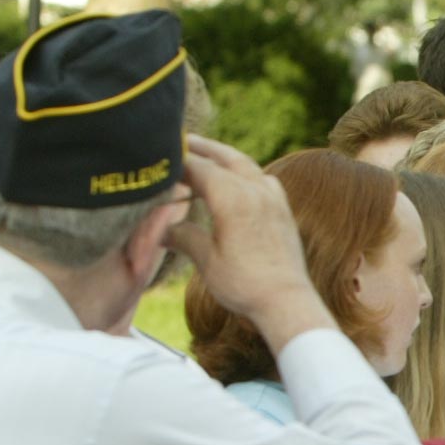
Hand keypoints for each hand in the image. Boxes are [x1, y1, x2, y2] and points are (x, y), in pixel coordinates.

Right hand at [166, 138, 324, 335]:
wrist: (288, 303)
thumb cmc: (245, 285)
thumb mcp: (206, 260)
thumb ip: (183, 237)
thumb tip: (161, 230)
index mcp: (233, 197)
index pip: (197, 166)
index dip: (175, 161)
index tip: (156, 158)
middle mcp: (256, 190)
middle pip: (224, 157)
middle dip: (201, 148)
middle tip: (179, 140)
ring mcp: (274, 198)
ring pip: (245, 165)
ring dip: (223, 157)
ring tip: (204, 156)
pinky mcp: (283, 210)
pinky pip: (261, 179)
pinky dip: (244, 172)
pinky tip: (237, 181)